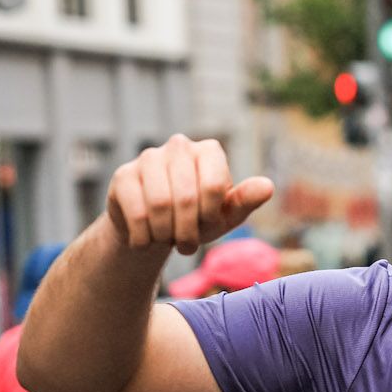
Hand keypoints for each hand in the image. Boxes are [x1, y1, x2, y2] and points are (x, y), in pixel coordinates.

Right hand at [107, 134, 273, 255]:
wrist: (154, 229)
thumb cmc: (197, 219)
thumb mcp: (225, 215)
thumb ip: (246, 201)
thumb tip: (267, 187)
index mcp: (209, 151)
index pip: (215, 186)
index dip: (211, 215)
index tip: (208, 224)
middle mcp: (179, 146)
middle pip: (186, 197)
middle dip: (188, 231)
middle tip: (186, 245)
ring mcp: (149, 157)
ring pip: (159, 205)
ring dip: (165, 234)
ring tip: (167, 240)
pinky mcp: (123, 175)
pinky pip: (136, 212)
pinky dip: (143, 237)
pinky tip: (145, 239)